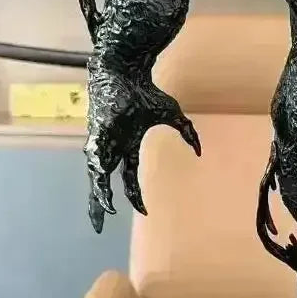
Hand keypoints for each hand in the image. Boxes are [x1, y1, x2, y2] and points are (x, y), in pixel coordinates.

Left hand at [84, 67, 200, 231]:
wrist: (125, 70)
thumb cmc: (146, 90)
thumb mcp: (171, 115)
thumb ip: (187, 133)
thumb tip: (200, 151)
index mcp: (127, 145)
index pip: (129, 177)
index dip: (135, 194)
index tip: (145, 211)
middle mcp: (112, 148)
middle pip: (103, 182)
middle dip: (100, 204)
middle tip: (97, 227)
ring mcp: (102, 143)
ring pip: (96, 177)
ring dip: (97, 198)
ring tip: (100, 217)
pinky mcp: (96, 136)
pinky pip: (96, 163)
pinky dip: (99, 179)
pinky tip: (101, 194)